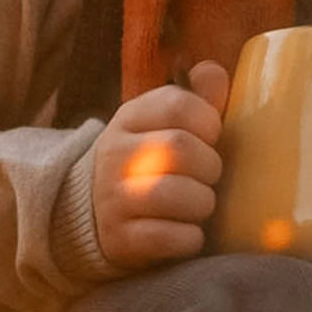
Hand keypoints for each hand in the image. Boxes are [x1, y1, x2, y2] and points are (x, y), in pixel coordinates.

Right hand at [89, 61, 229, 269]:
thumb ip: (195, 99)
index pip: (177, 103)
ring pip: (172, 193)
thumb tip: (214, 72)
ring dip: (202, 203)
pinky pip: (167, 238)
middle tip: (210, 177)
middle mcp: (115, 154)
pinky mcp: (118, 238)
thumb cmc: (150, 162)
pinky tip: (189, 233)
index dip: (208, 121)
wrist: (96, 211)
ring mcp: (113, 198)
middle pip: (179, 148)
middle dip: (210, 166)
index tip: (212, 138)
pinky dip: (190, 238)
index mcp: (129, 118)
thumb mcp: (164, 125)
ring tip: (201, 205)